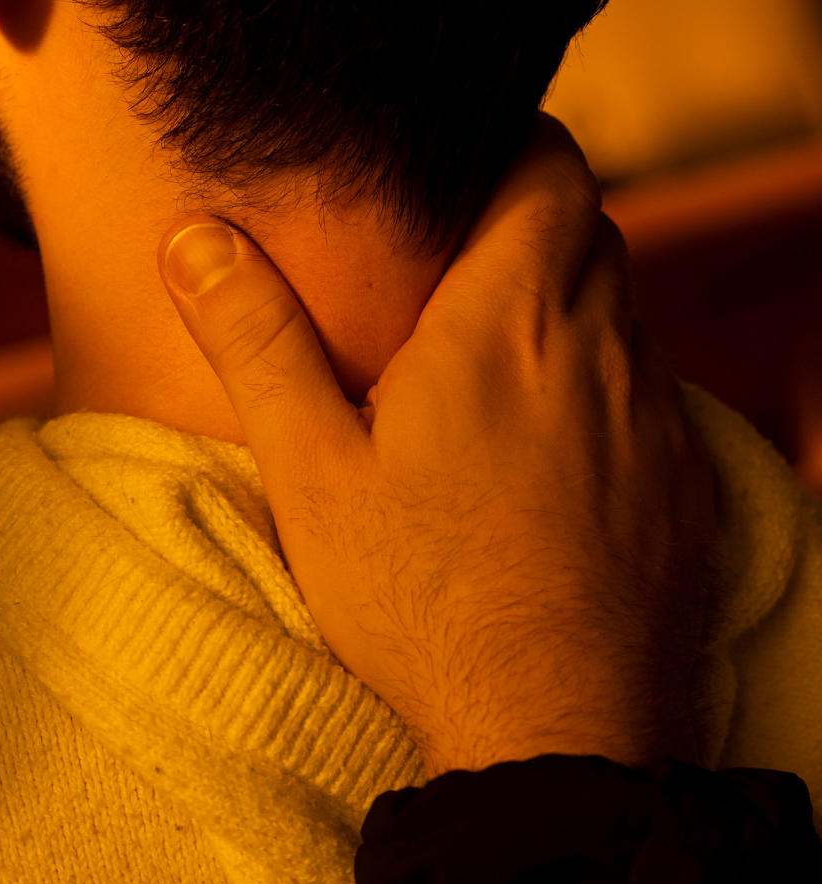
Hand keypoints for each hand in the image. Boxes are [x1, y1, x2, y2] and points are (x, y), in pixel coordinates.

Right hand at [157, 114, 719, 779]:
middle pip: (592, 240)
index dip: (512, 158)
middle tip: (460, 293)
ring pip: (626, 325)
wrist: (551, 725)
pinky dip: (610, 405)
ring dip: (573, 329)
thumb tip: (196, 242)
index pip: (550, 170)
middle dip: (535, 241)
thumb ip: (259, 346)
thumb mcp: (312, 475)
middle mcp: (602, 351)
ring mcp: (657, 421)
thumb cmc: (425, 602)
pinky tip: (555, 470)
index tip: (462, 190)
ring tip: (500, 388)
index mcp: (506, 321)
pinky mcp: (686, 490)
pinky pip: (655, 407)